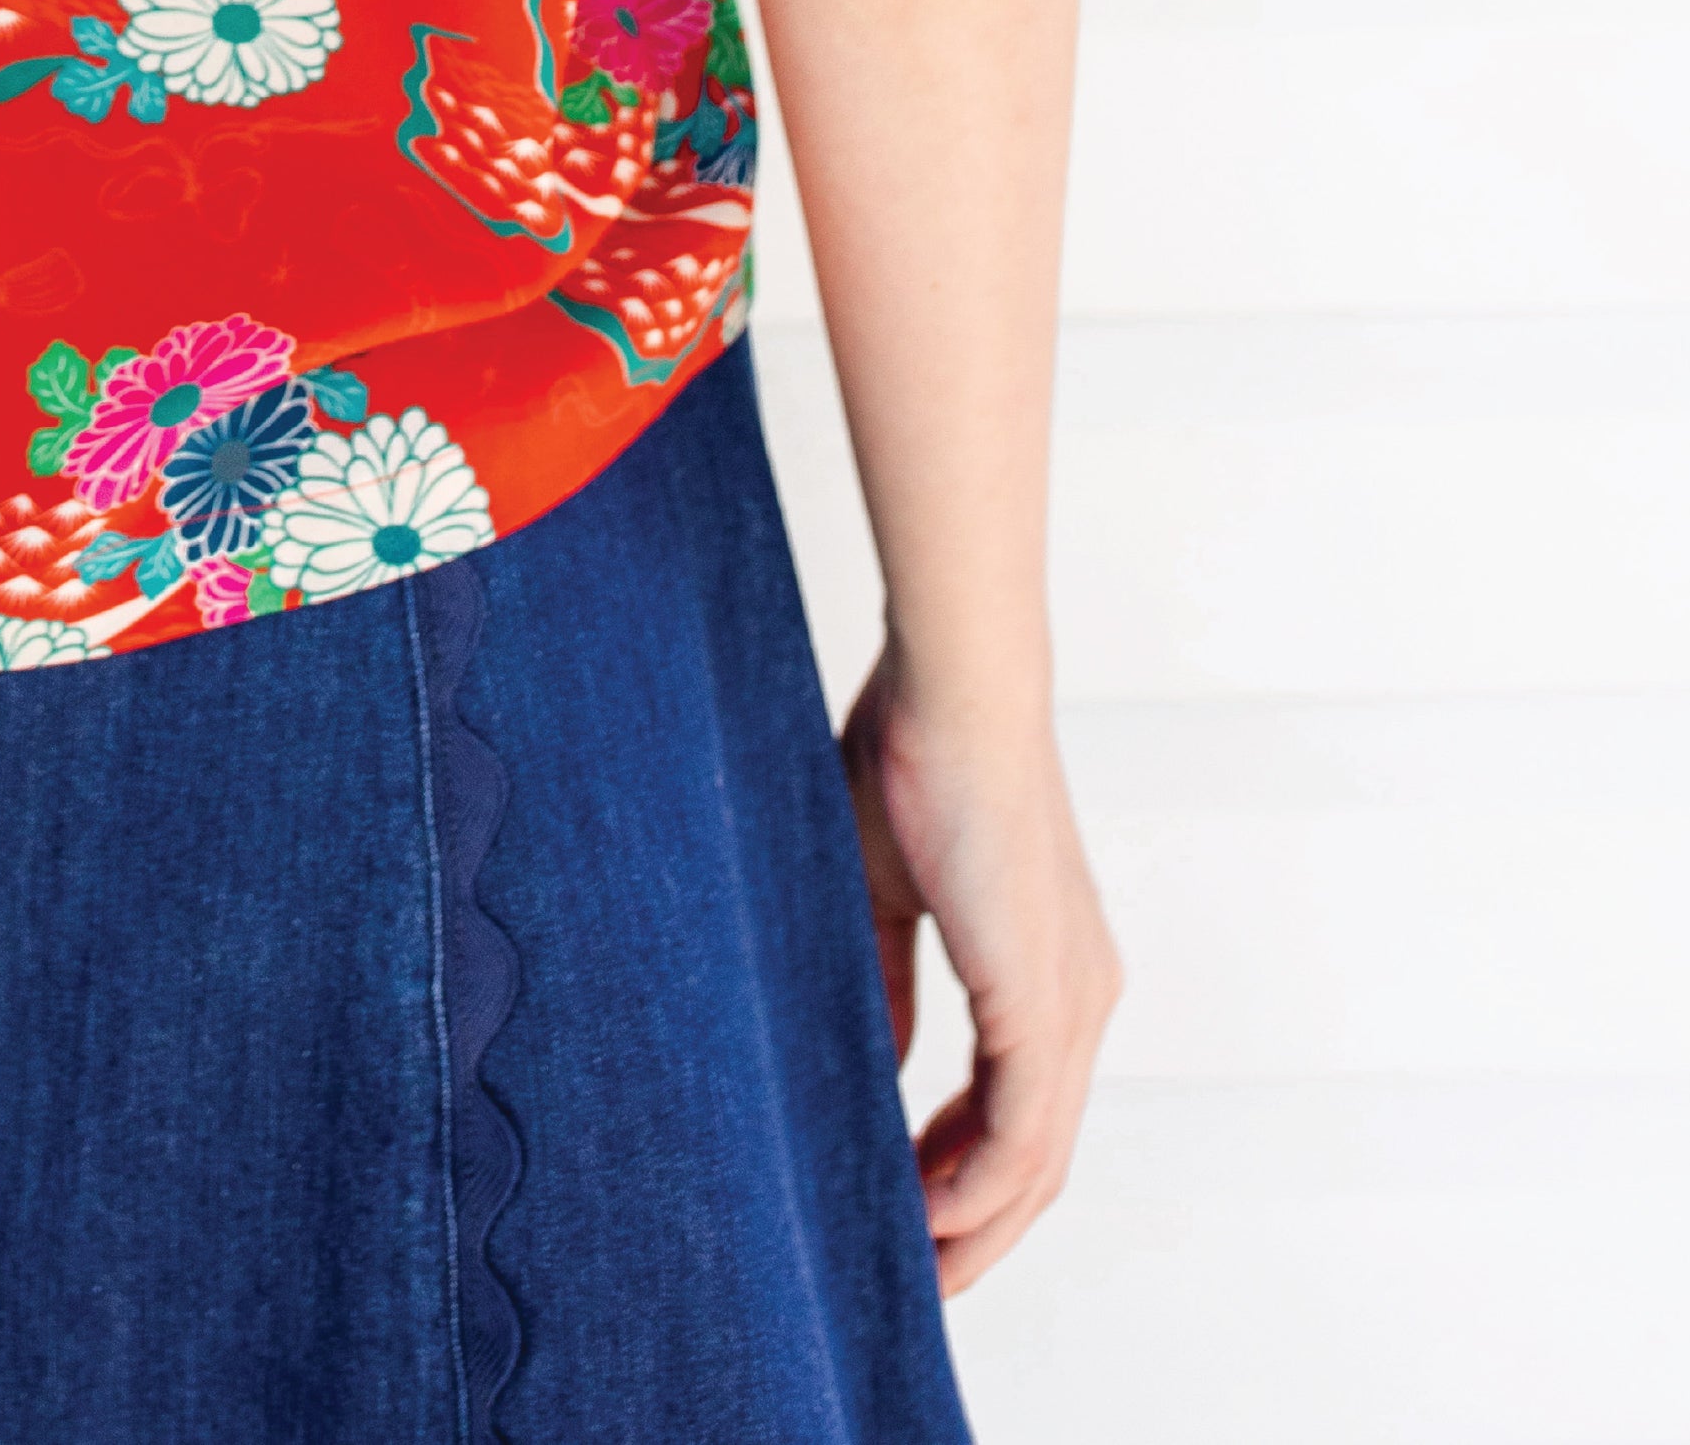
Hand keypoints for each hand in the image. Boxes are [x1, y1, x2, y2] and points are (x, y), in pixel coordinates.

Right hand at [838, 653, 1120, 1295]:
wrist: (953, 687)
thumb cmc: (912, 757)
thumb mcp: (886, 894)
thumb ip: (891, 986)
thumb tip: (884, 1073)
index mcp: (1047, 969)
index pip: (1020, 1110)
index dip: (964, 1173)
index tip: (906, 1207)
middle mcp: (1078, 998)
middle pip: (1038, 1159)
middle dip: (976, 1228)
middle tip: (915, 1275)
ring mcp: (1069, 1002)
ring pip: (1035, 1160)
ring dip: (976, 1225)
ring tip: (914, 1264)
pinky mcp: (1043, 998)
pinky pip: (1021, 1130)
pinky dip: (976, 1185)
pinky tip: (926, 1211)